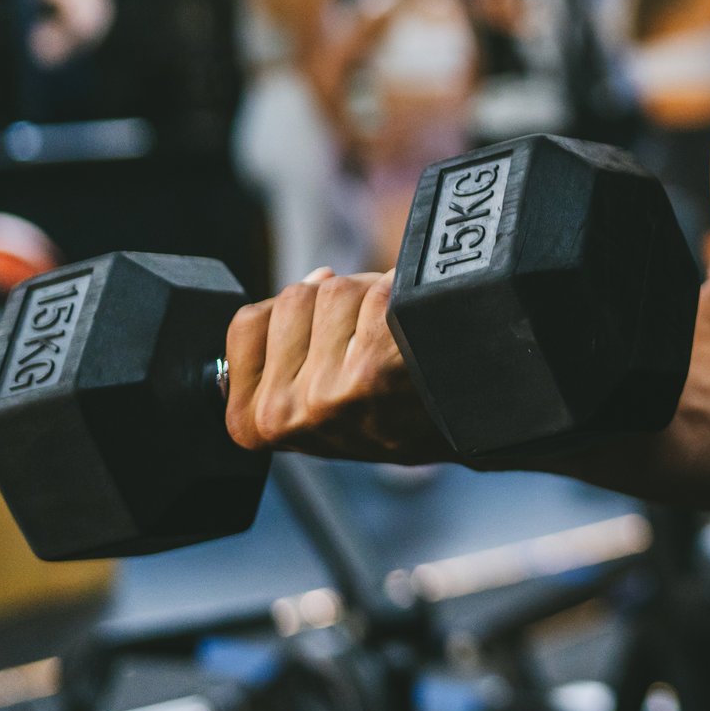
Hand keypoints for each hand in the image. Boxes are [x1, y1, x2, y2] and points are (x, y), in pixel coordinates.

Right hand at [224, 269, 450, 462]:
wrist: (461, 433)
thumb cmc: (386, 411)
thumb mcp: (311, 400)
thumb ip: (290, 347)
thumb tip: (316, 277)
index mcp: (254, 423)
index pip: (248, 322)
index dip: (293, 316)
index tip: (323, 342)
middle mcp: (284, 413)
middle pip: (293, 298)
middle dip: (334, 305)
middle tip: (368, 344)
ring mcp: (327, 392)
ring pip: (337, 288)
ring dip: (370, 297)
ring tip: (393, 341)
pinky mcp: (373, 368)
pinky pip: (378, 291)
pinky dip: (403, 294)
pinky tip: (415, 332)